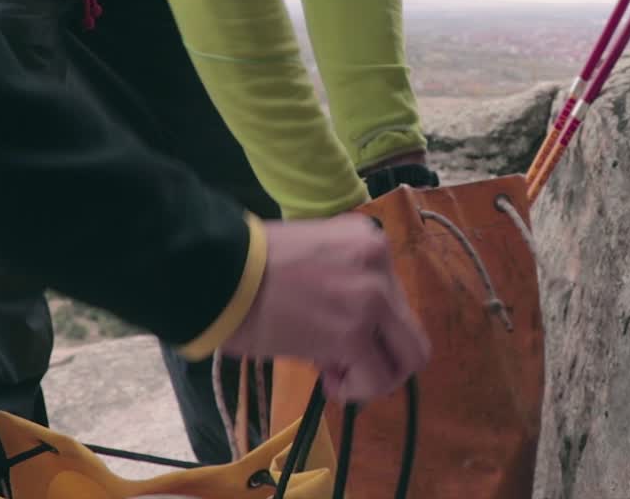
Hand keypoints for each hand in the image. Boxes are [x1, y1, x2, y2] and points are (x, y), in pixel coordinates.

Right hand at [221, 214, 429, 403]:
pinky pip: (377, 378)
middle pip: (410, 331)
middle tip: (345, 364)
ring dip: (373, 377)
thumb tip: (351, 333)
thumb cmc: (250, 264)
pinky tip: (329, 382)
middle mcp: (380, 264)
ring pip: (407, 359)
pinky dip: (357, 390)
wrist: (220, 272)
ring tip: (337, 375)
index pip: (393, 298)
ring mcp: (373, 298)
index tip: (332, 332)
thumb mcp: (312, 254)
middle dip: (381, 357)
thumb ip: (343, 283)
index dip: (367, 327)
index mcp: (368, 240)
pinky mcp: (355, 333)